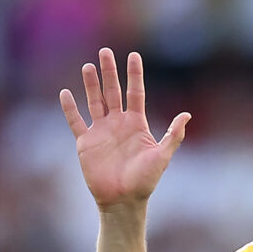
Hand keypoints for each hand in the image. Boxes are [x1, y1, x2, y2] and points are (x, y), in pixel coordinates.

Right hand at [60, 48, 190, 209]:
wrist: (123, 200)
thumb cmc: (145, 180)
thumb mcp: (163, 156)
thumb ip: (173, 135)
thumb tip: (187, 115)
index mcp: (137, 123)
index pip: (135, 93)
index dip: (134, 74)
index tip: (133, 55)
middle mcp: (118, 123)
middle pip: (113, 91)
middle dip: (109, 72)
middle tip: (105, 51)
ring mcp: (101, 131)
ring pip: (94, 101)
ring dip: (91, 84)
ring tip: (88, 66)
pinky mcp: (85, 143)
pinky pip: (76, 121)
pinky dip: (70, 108)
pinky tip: (65, 93)